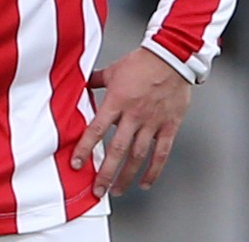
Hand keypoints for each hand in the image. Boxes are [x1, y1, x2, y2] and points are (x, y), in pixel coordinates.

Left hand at [71, 48, 191, 197]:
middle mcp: (133, 116)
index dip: (85, 149)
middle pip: (117, 150)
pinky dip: (153, 171)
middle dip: (106, 173)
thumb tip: (80, 83)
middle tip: (97, 190)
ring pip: (138, 156)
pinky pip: (161, 153)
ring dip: (126, 176)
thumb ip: (95, 80)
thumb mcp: (112, 70)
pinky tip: (144, 183)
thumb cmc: (141, 62)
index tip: (76, 164)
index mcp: (117, 102)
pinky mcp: (169, 126)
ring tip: (117, 191)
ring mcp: (152, 123)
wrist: (172, 57)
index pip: (96, 130)